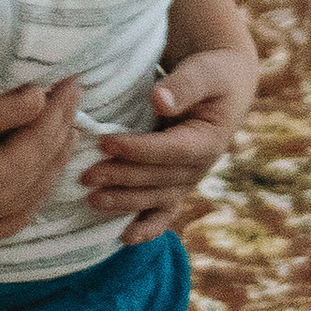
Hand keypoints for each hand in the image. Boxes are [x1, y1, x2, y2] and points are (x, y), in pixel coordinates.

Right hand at [0, 76, 78, 240]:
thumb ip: (7, 110)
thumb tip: (43, 99)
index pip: (44, 140)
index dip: (62, 109)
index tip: (73, 82)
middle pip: (45, 165)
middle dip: (62, 128)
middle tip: (72, 96)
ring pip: (36, 191)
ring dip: (52, 158)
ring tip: (64, 128)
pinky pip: (12, 220)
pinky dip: (30, 201)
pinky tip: (37, 187)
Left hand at [84, 44, 257, 245]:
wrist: (225, 86)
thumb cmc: (212, 74)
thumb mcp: (204, 72)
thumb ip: (184, 86)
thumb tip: (160, 101)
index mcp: (209, 140)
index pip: (170, 150)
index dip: (138, 150)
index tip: (106, 143)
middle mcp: (199, 167)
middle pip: (158, 179)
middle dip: (122, 178)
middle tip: (86, 175)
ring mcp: (187, 180)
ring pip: (155, 198)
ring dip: (124, 202)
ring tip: (92, 200)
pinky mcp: (176, 184)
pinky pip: (163, 212)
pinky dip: (147, 228)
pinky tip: (124, 238)